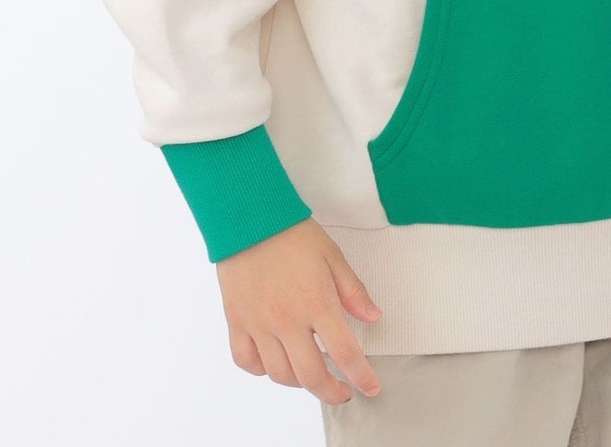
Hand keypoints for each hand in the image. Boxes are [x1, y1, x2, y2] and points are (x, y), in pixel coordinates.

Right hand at [215, 216, 382, 404]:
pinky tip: (274, 361)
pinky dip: (262, 370)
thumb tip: (373, 317)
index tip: (370, 387)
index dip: (361, 376)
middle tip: (342, 391)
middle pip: (311, 375)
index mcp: (316, 302)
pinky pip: (246, 361)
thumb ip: (353, 291)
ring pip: (279, 374)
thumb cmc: (291, 232)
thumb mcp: (332, 256)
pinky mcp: (237, 321)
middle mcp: (287, 320)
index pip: (344, 353)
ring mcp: (259, 324)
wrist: (249, 218)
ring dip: (300, 382)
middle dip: (332, 392)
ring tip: (312, 374)